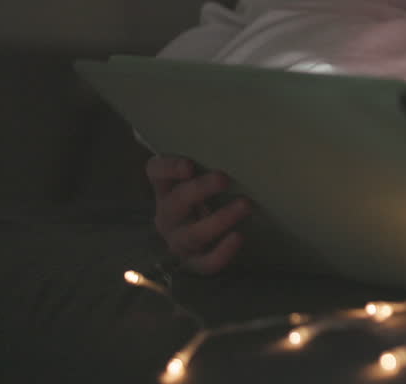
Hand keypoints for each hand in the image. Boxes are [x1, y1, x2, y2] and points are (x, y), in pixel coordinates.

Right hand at [146, 155, 250, 274]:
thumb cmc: (212, 196)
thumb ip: (213, 164)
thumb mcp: (206, 178)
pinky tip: (238, 237)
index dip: (169, 168)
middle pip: (175, 203)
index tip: (190, 165)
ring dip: (219, 219)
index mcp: (167, 188)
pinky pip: (205, 263)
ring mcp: (179, 241)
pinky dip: (222, 252)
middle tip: (223, 178)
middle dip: (199, 190)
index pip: (157, 172)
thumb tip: (248, 141)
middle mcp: (168, 215)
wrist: (212, 237)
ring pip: (192, 234)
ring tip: (245, 205)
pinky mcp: (195, 262)